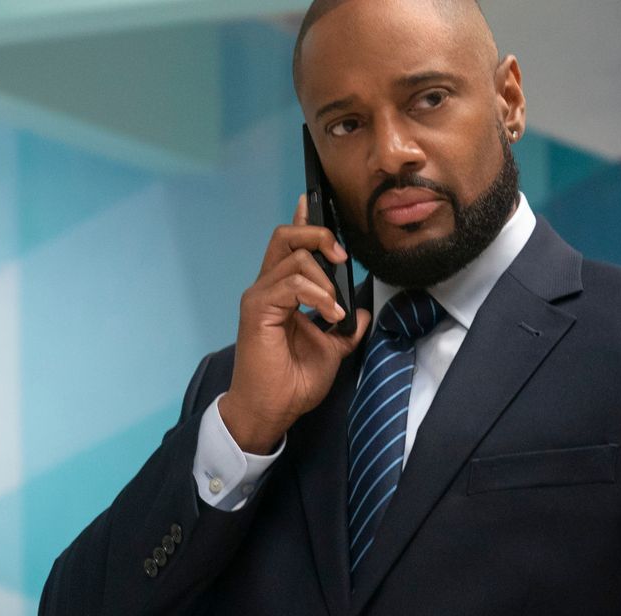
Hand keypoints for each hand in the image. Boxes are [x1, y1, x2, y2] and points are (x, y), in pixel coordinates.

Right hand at [222, 194, 372, 452]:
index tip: (316, 201)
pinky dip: (317, 295)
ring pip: (294, 256)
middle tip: (342, 258)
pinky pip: (291, 283)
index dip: (304, 220)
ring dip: (325, 280)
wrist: (271, 410)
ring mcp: (260, 296)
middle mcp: (267, 287)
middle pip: (286, 236)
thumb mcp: (332, 351)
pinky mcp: (258, 309)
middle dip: (319, 235)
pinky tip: (329, 316)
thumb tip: (362, 313)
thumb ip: (345, 329)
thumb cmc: (292, 383)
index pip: (289, 244)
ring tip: (335, 311)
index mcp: (282, 292)